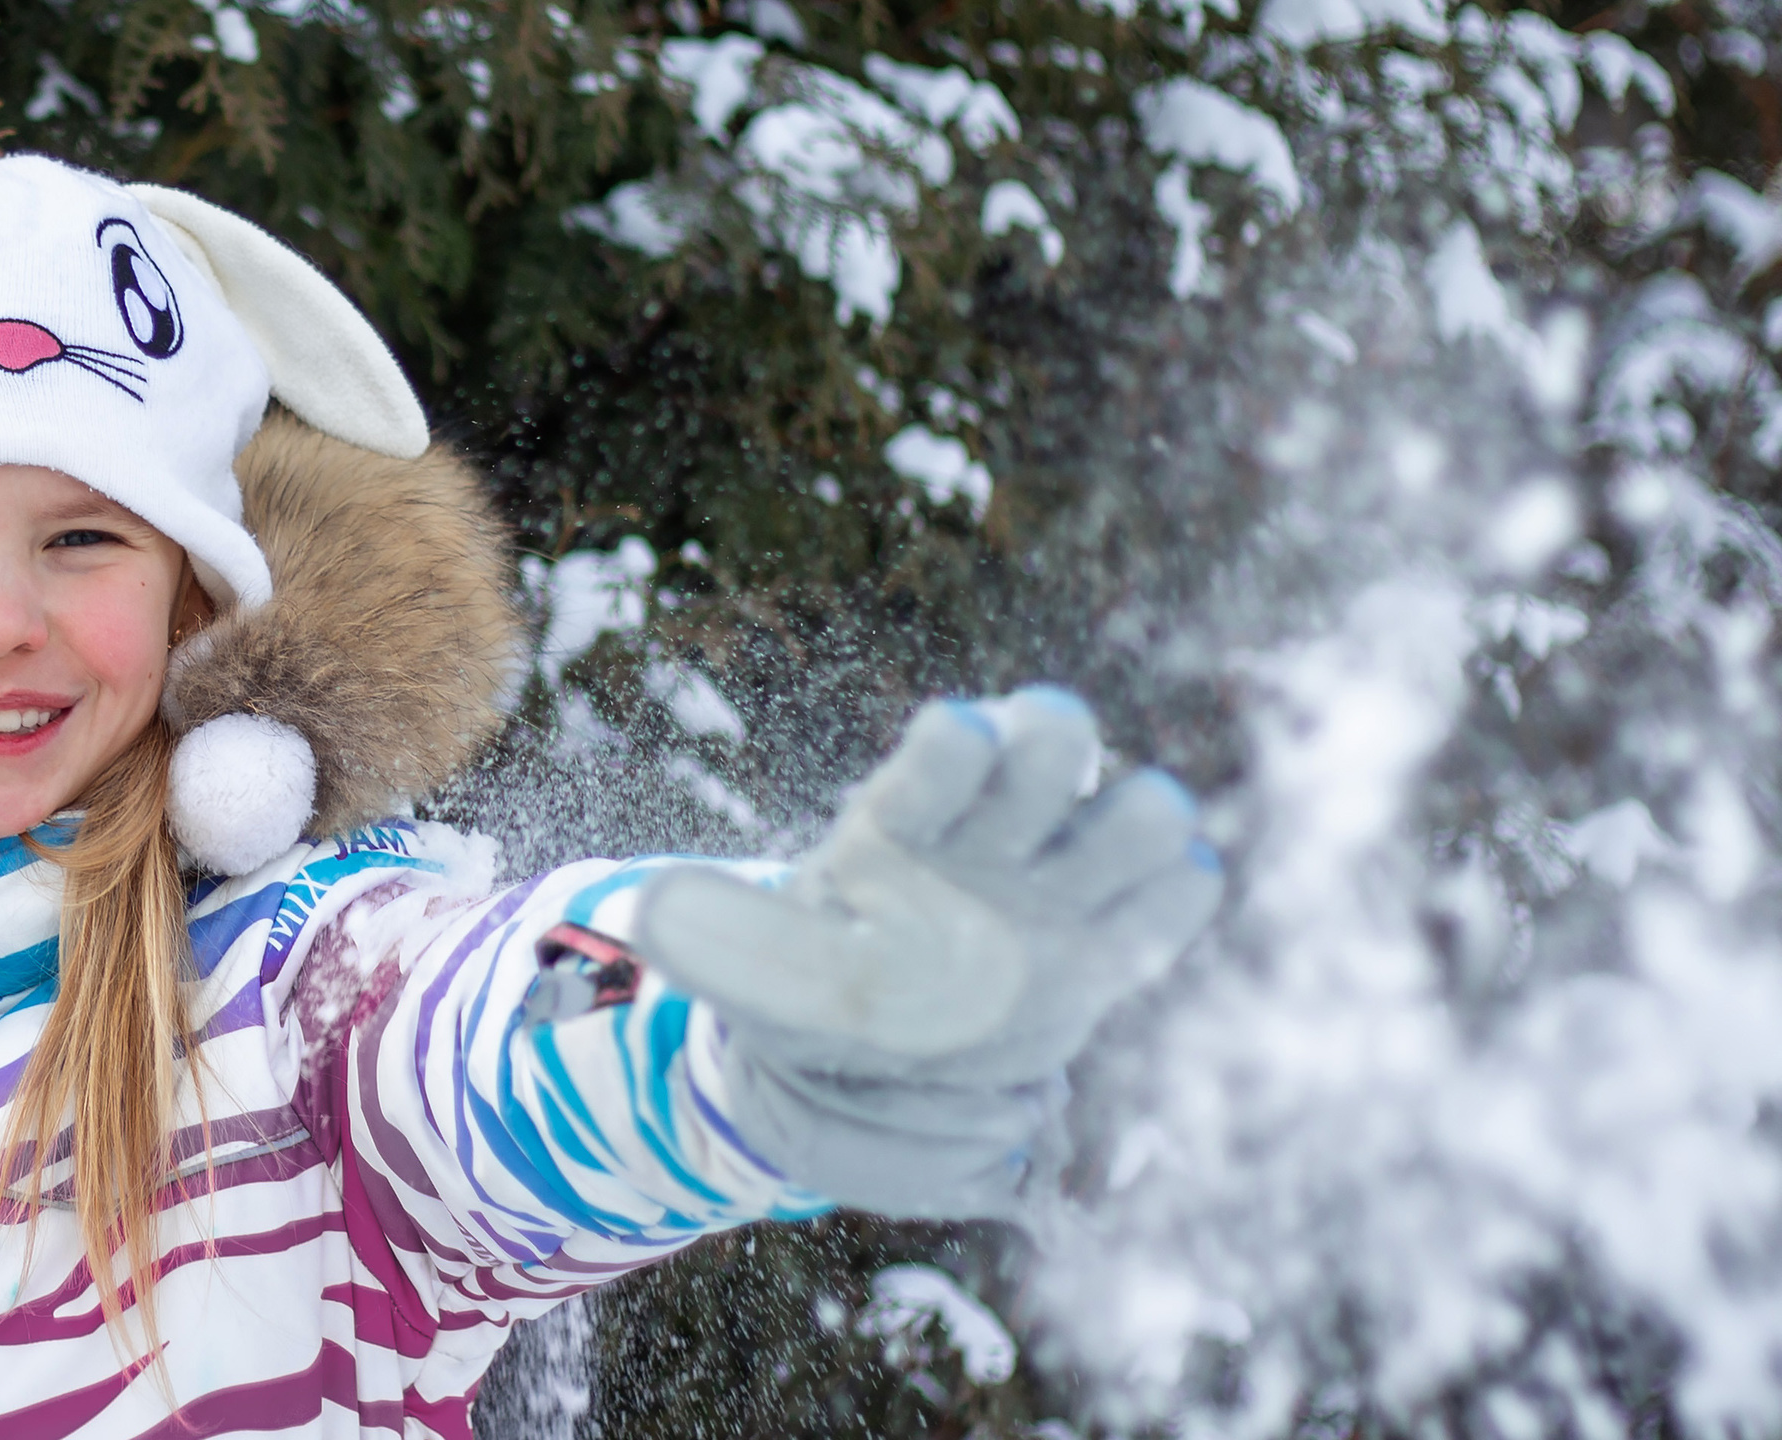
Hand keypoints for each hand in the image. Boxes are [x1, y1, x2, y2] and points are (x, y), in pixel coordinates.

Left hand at [632, 687, 1222, 1214]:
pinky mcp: (1107, 943)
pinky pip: (1176, 890)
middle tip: (1027, 802)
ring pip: (1138, 806)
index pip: (944, 751)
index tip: (954, 738)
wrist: (870, 1068)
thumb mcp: (766, 977)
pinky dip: (1172, 896)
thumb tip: (643, 910)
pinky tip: (1135, 926)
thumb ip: (722, 942)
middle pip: (1055, 738)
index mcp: (902, 828)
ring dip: (1131, 825)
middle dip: (1053, 751)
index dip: (956, 745)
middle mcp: (987, 835)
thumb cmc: (816, 993)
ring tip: (1082, 876)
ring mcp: (1056, 883)